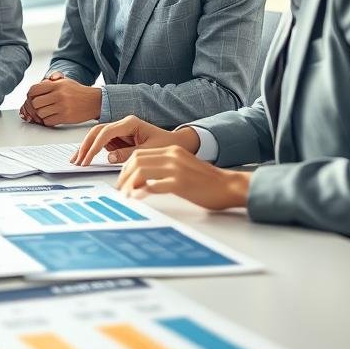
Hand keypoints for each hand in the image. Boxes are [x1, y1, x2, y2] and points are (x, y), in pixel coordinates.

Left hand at [23, 72, 101, 126]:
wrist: (94, 101)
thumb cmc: (78, 92)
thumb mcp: (65, 81)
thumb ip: (51, 81)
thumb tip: (39, 84)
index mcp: (57, 85)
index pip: (34, 90)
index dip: (30, 95)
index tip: (33, 98)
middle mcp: (59, 95)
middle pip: (35, 103)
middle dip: (36, 105)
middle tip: (40, 106)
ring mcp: (62, 107)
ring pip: (40, 113)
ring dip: (42, 114)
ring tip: (48, 111)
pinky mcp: (65, 117)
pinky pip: (48, 122)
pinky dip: (48, 121)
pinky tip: (53, 117)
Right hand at [74, 115, 198, 165]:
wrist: (178, 143)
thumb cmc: (167, 145)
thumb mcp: (148, 151)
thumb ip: (128, 154)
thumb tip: (109, 157)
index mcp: (130, 123)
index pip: (106, 132)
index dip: (94, 146)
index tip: (87, 159)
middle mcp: (123, 124)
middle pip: (97, 131)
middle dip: (85, 146)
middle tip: (76, 160)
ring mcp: (120, 130)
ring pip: (97, 136)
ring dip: (87, 148)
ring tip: (77, 160)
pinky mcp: (120, 138)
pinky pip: (103, 142)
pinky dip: (94, 150)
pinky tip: (86, 158)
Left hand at [116, 146, 250, 209]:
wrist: (229, 186)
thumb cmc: (207, 181)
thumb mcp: (183, 167)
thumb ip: (165, 168)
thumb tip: (144, 179)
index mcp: (172, 151)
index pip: (140, 154)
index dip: (126, 167)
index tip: (122, 180)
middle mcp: (172, 157)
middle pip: (137, 161)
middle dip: (124, 176)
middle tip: (120, 189)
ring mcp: (176, 169)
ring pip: (142, 171)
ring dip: (129, 184)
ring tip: (126, 195)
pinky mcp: (181, 183)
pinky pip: (154, 186)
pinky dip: (141, 191)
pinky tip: (137, 197)